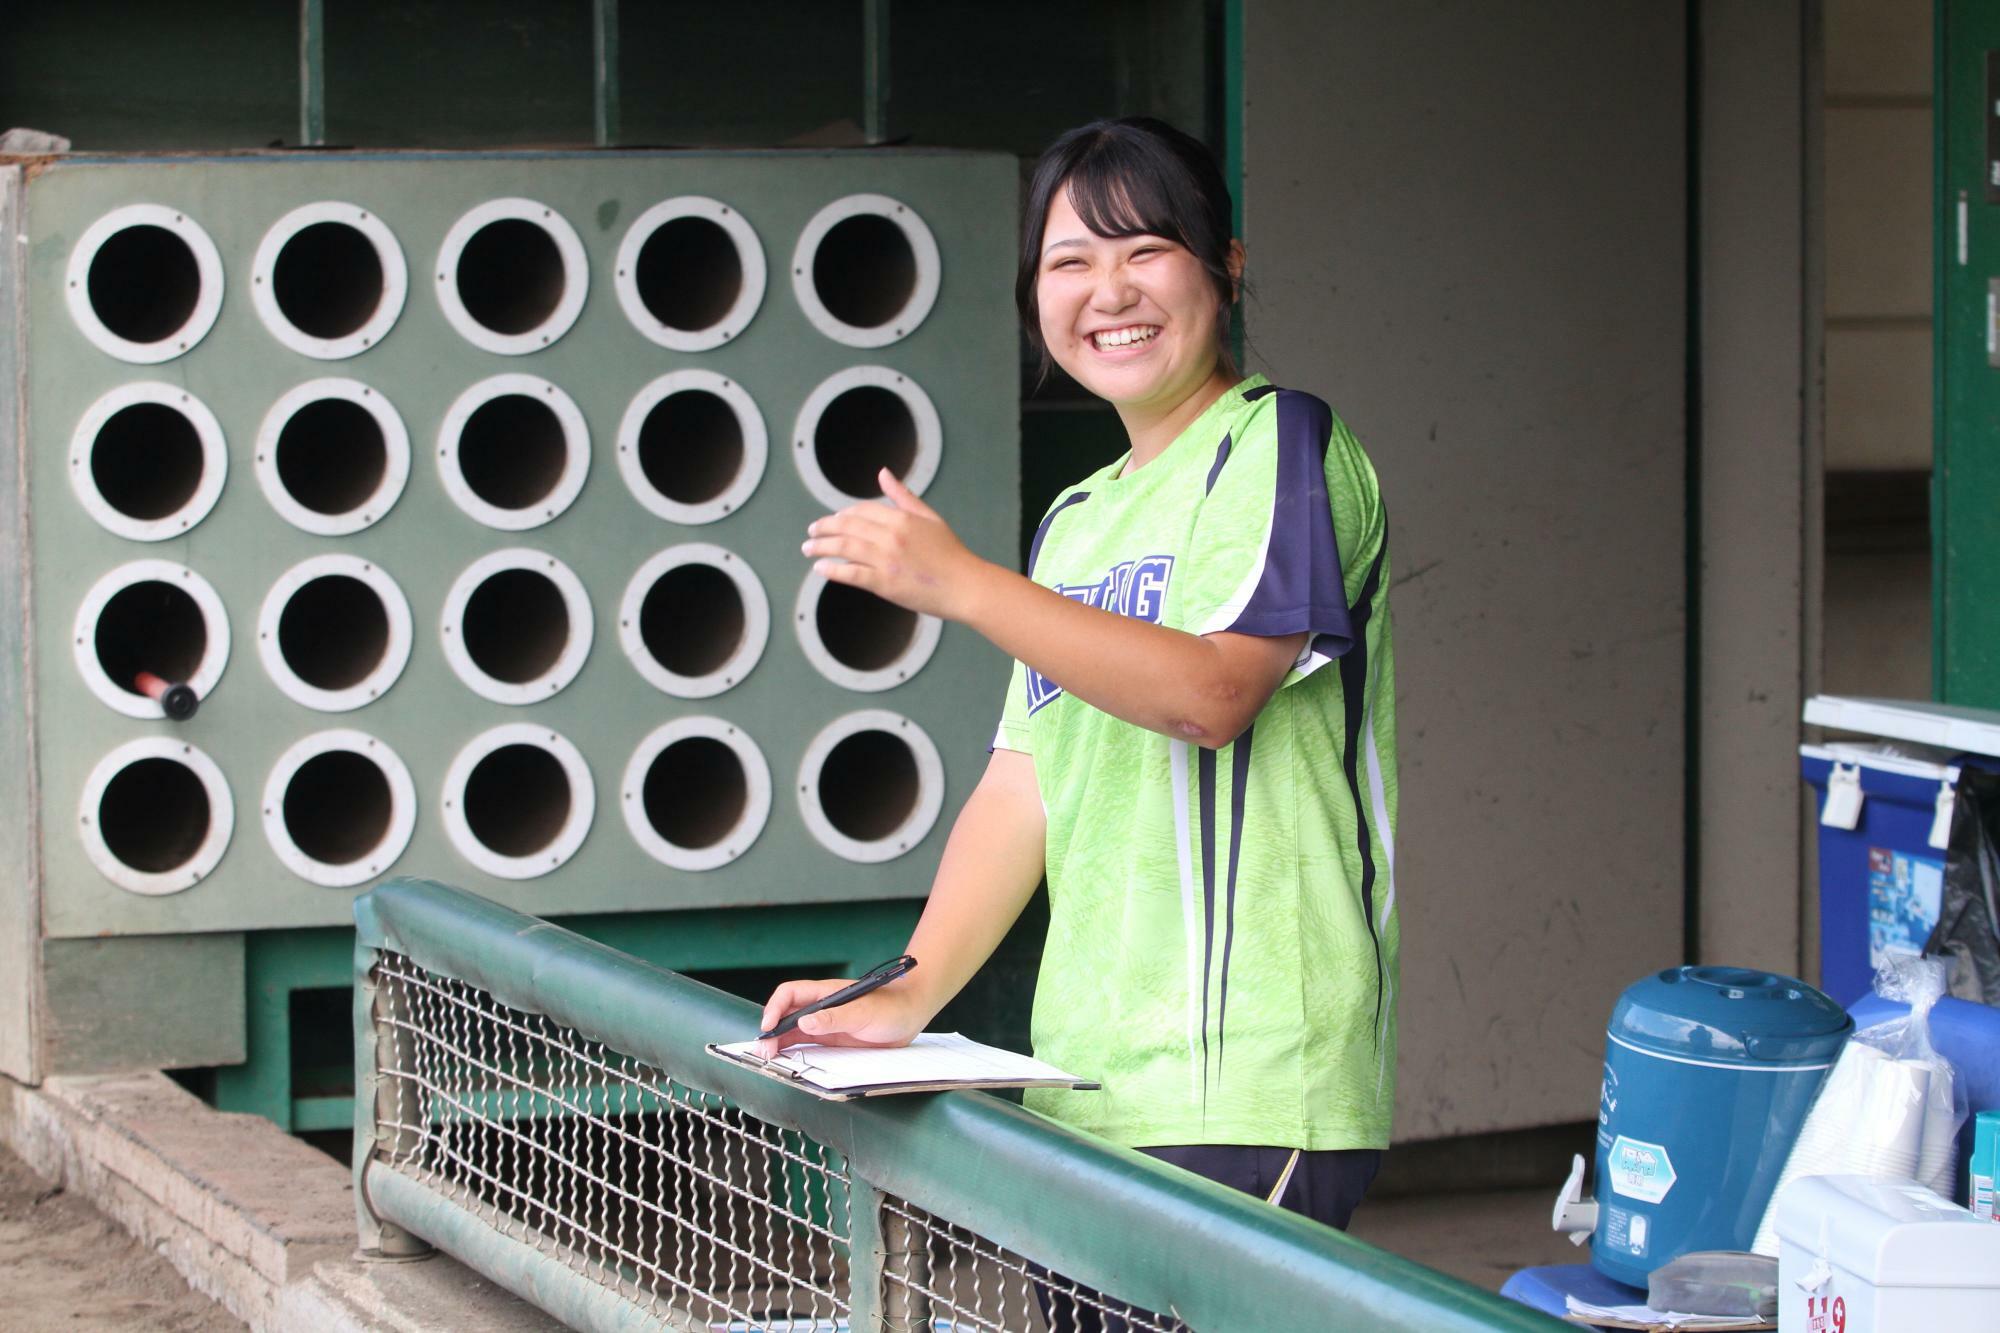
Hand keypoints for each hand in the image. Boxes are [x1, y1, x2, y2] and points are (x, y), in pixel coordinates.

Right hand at [755, 975, 927, 1057]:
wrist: (911, 1014)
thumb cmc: (891, 1006)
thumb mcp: (863, 1012)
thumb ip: (834, 1018)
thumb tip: (804, 1022)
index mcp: (825, 993)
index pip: (790, 994)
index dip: (774, 1008)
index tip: (768, 1026)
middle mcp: (822, 1007)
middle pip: (786, 1014)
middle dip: (771, 1030)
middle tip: (765, 1051)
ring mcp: (826, 1023)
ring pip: (793, 1031)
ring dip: (779, 1042)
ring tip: (770, 1058)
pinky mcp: (833, 1038)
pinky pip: (807, 1043)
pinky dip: (794, 1051)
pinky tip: (787, 1059)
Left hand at [801, 469, 987, 619]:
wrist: (966, 586)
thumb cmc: (951, 554)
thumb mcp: (930, 518)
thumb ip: (903, 496)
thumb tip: (882, 473)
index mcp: (902, 518)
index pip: (861, 510)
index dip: (843, 514)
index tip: (833, 521)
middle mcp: (891, 536)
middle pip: (847, 526)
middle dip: (824, 527)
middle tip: (811, 532)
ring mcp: (886, 560)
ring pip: (843, 547)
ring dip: (821, 547)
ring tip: (808, 549)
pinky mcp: (884, 583)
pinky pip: (850, 573)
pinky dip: (832, 569)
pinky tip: (820, 568)